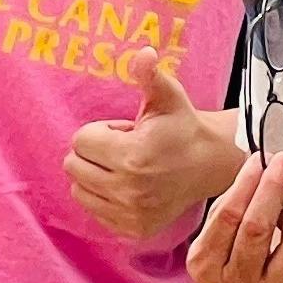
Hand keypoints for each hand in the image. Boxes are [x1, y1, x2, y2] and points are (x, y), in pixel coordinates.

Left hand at [67, 45, 241, 240]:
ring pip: (79, 190)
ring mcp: (132, 215)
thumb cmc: (181, 124)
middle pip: (74, 166)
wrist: (209, 163)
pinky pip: (94, 211)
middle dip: (94, 152)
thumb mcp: (166, 94)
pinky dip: (103, 196)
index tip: (125, 132)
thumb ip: (148, 74)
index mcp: (132, 156)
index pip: (80, 141)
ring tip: (126, 166)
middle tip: (124, 149)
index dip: (99, 132)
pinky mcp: (134, 230)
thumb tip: (143, 52)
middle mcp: (130, 191)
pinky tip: (128, 185)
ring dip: (95, 175)